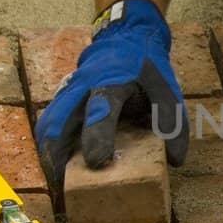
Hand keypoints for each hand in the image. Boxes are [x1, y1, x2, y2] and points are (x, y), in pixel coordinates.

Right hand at [34, 0, 188, 189]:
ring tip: (58, 182)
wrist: (123, 38)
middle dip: (58, 154)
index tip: (96, 161)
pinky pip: (47, 123)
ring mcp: (68, 92)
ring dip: (49, 154)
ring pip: (47, 124)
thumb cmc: (145, 68)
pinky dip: (48, 146)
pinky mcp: (61, 99)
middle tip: (65, 185)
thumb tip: (175, 160)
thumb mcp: (166, 88)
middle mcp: (83, 87)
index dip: (96, 136)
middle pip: (59, 121)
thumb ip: (171, 121)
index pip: (100, 110)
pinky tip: (57, 166)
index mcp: (112, 82)